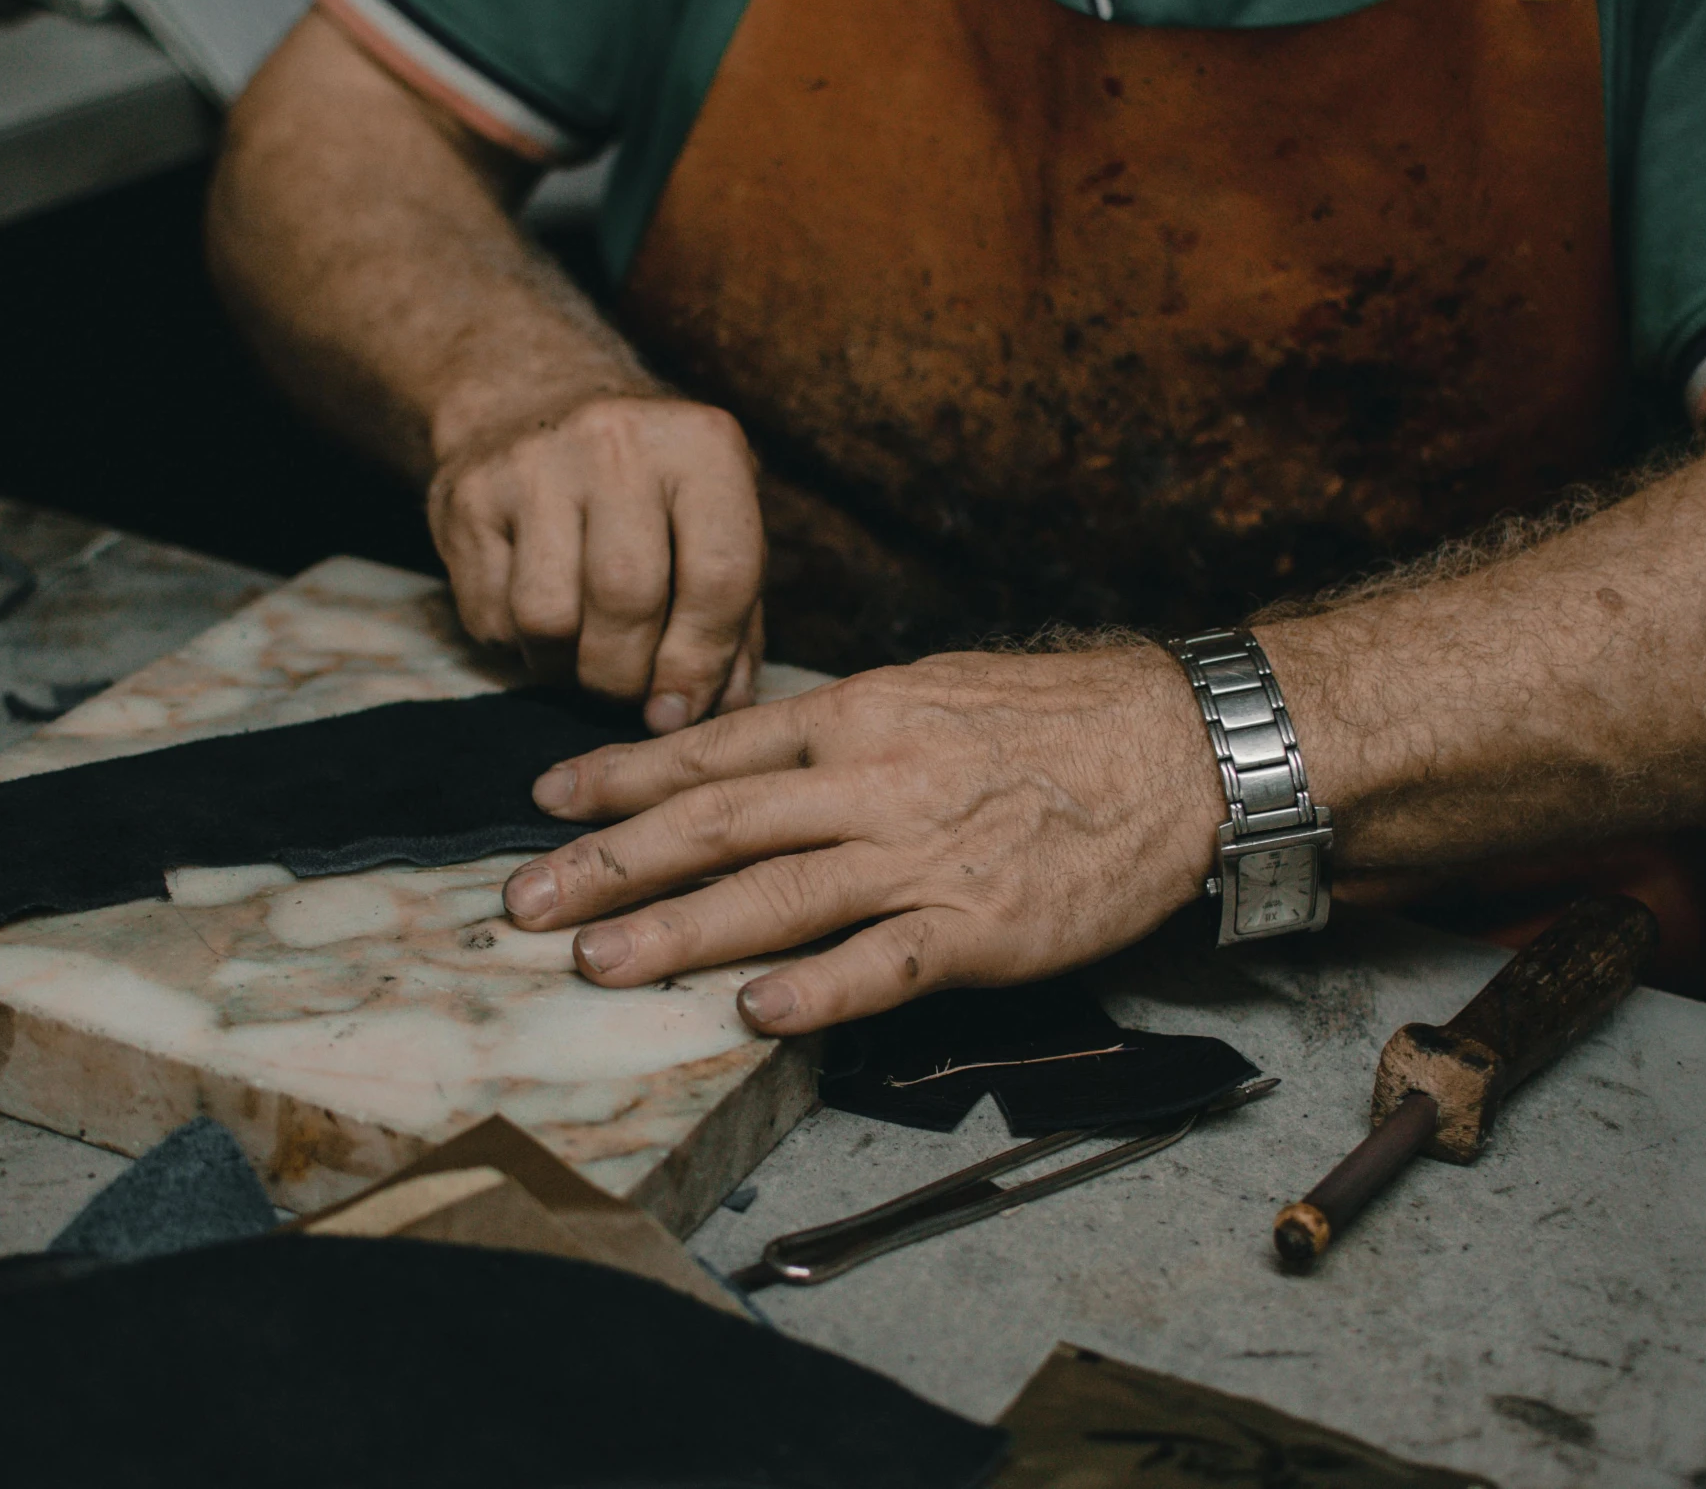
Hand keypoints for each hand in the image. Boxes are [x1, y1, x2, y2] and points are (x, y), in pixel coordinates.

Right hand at [428, 394, 764, 732]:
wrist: (533, 399)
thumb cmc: (648, 489)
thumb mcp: (713, 525)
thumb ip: (733, 621)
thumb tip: (718, 709)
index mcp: (703, 444)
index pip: (719, 576)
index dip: (702, 662)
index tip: (681, 707)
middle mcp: (617, 440)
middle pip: (627, 601)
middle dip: (628, 676)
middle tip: (627, 692)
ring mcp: (533, 463)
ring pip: (549, 620)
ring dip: (568, 669)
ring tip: (583, 657)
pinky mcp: (468, 496)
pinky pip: (493, 618)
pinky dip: (519, 648)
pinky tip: (538, 620)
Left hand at [498, 648, 1227, 1032]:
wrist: (1182, 747)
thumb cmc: (1053, 721)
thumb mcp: (930, 691)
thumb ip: (835, 733)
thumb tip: (744, 757)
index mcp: (858, 717)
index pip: (714, 752)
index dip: (622, 778)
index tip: (546, 802)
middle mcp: (873, 782)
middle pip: (717, 824)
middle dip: (610, 864)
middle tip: (524, 902)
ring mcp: (924, 856)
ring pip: (779, 895)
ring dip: (677, 931)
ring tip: (596, 962)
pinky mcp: (980, 926)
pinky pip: (884, 963)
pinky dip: (817, 990)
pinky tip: (752, 1013)